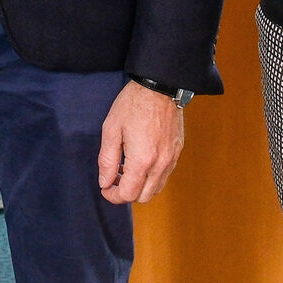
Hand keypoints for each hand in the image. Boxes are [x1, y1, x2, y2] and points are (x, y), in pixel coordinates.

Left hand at [97, 80, 185, 203]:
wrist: (160, 86)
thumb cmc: (133, 104)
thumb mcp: (112, 129)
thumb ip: (107, 160)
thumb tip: (105, 182)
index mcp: (142, 160)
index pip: (128, 194)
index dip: (113, 196)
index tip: (105, 188)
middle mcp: (160, 164)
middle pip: (143, 197)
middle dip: (126, 193)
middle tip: (115, 177)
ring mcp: (171, 159)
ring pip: (156, 189)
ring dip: (140, 186)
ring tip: (127, 168)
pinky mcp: (177, 152)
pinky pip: (165, 175)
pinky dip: (152, 177)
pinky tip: (141, 160)